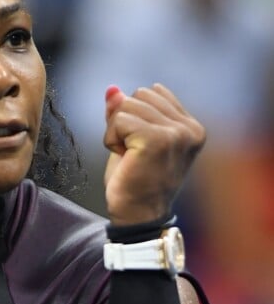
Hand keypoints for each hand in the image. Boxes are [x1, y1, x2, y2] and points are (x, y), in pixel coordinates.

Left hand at [103, 83, 205, 225]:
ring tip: (130, 156)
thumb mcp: (129, 136)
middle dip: (124, 121)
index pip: (151, 92)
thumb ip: (123, 110)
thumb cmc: (134, 177)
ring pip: (125, 106)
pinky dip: (111, 139)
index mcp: (191, 126)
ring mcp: (176, 133)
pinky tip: (124, 158)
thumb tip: (111, 89)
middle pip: (137, 95)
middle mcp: (189, 128)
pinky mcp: (157, 139)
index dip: (134, 115)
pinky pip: (118, 120)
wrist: (136, 215)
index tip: (141, 144)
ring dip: (116, 131)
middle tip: (133, 152)